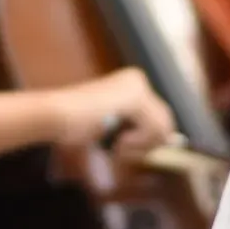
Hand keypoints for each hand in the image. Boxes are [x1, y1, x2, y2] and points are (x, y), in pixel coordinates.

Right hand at [45, 68, 176, 165]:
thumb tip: (171, 139)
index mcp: (133, 82)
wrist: (57, 115)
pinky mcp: (135, 98)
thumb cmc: (78, 123)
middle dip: (148, 142)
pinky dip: (136, 144)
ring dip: (140, 145)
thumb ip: (143, 129)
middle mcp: (137, 79)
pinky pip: (152, 130)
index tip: (124, 145)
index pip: (161, 116)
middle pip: (166, 121)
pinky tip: (117, 141)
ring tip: (117, 145)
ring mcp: (137, 87)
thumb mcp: (117, 126)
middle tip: (121, 149)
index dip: (149, 138)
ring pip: (161, 128)